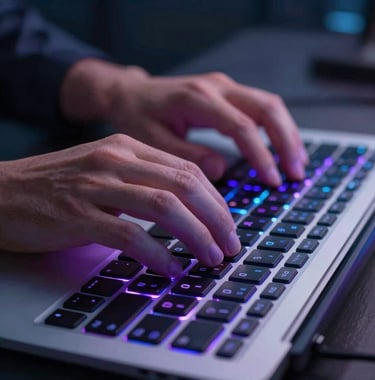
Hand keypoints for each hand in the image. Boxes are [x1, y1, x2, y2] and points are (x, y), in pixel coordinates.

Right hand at [0, 134, 239, 275]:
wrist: (1, 191)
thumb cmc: (56, 184)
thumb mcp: (106, 170)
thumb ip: (144, 181)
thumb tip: (186, 209)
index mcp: (127, 147)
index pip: (187, 171)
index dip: (216, 200)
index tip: (228, 224)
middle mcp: (116, 160)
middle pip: (185, 186)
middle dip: (216, 219)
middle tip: (230, 244)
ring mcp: (96, 185)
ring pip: (165, 207)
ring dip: (196, 236)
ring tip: (211, 258)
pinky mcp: (77, 215)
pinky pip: (130, 235)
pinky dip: (158, 254)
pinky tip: (171, 268)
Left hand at [61, 59, 307, 185]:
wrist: (130, 93)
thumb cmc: (136, 115)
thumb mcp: (151, 139)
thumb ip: (186, 155)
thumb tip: (220, 170)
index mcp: (197, 98)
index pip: (241, 126)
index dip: (261, 155)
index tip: (272, 181)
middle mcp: (216, 88)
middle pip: (267, 108)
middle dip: (286, 141)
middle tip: (296, 173)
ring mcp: (223, 87)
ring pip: (269, 104)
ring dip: (287, 134)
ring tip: (297, 163)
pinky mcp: (225, 93)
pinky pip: (259, 107)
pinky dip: (275, 128)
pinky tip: (281, 148)